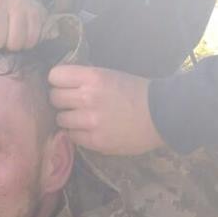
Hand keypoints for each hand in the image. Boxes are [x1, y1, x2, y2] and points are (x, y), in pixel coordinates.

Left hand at [48, 65, 165, 154]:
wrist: (162, 115)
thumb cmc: (136, 92)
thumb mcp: (110, 75)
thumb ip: (85, 79)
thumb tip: (60, 82)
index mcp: (93, 77)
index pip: (55, 76)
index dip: (58, 80)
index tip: (64, 85)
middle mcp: (88, 98)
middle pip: (54, 98)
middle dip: (61, 100)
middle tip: (72, 103)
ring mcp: (91, 121)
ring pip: (60, 119)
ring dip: (68, 118)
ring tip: (82, 117)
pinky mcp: (96, 141)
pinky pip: (72, 136)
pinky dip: (77, 133)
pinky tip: (89, 129)